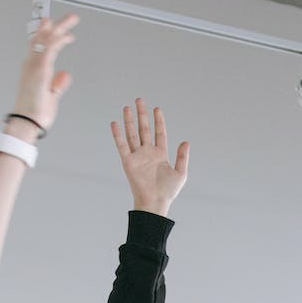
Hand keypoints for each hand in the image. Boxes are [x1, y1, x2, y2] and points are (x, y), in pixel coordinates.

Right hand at [11, 14, 78, 134]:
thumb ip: (58, 84)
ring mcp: (34, 66)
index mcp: (33, 70)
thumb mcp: (51, 96)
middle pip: (42, 38)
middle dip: (56, 26)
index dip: (49, 34)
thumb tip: (65, 74)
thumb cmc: (35, 113)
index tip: (60, 28)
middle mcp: (31, 64)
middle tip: (70, 18)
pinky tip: (65, 36)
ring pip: (46, 39)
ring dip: (59, 28)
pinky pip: (48, 50)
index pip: (40, 46)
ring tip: (71, 20)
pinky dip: (56, 40)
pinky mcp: (39, 69)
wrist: (28, 122)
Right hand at [111, 98, 188, 215]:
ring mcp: (137, 156)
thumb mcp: (181, 173)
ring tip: (127, 107)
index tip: (157, 109)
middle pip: (144, 130)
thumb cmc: (168, 191)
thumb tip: (185, 141)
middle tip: (140, 100)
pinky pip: (122, 145)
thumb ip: (182, 157)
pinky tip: (115, 123)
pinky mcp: (128, 162)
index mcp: (160, 155)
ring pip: (132, 134)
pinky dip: (118, 135)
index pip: (159, 133)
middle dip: (142, 115)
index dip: (158, 121)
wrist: (155, 202)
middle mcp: (147, 153)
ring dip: (129, 121)